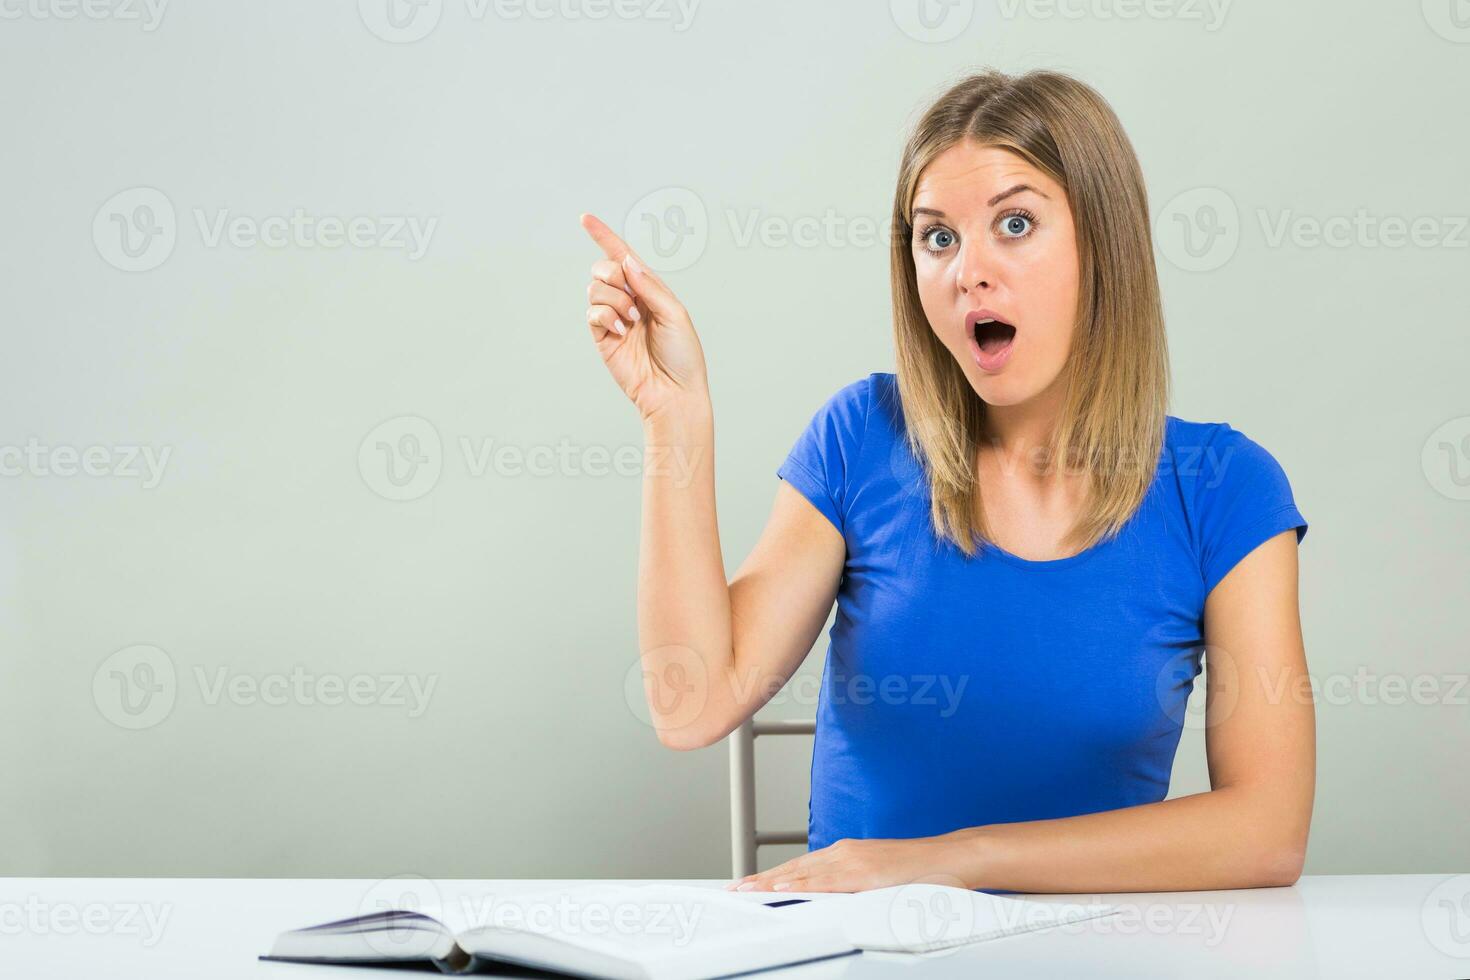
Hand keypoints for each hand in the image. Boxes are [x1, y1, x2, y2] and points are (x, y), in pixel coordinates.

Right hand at [579, 212, 709, 423]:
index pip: (622, 257)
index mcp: (650, 289)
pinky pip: (591, 312)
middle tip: (632, 298)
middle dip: (611, 274)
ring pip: (594, 288)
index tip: (586, 218)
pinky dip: (604, 315)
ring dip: (614, 300)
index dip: (604, 236)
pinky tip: (621, 330)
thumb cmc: (683, 355)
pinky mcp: (602, 336)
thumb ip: (650, 286)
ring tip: (632, 321)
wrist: (672, 392)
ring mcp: (614, 318)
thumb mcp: (675, 314)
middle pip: (603, 267)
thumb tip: (628, 262)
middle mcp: (630, 299)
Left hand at [724, 835, 973, 893]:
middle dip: (762, 879)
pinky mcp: (864, 873)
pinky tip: (784, 889)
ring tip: (747, 890)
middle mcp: (844, 853)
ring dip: (772, 882)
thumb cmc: (917, 872)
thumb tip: (833, 900)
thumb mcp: (877, 877)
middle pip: (794, 869)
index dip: (772, 876)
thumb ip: (853, 885)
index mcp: (846, 854)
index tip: (748, 884)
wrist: (949, 858)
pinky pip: (826, 881)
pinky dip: (801, 885)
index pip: (800, 867)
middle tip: (735, 888)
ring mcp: (853, 861)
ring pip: (803, 873)